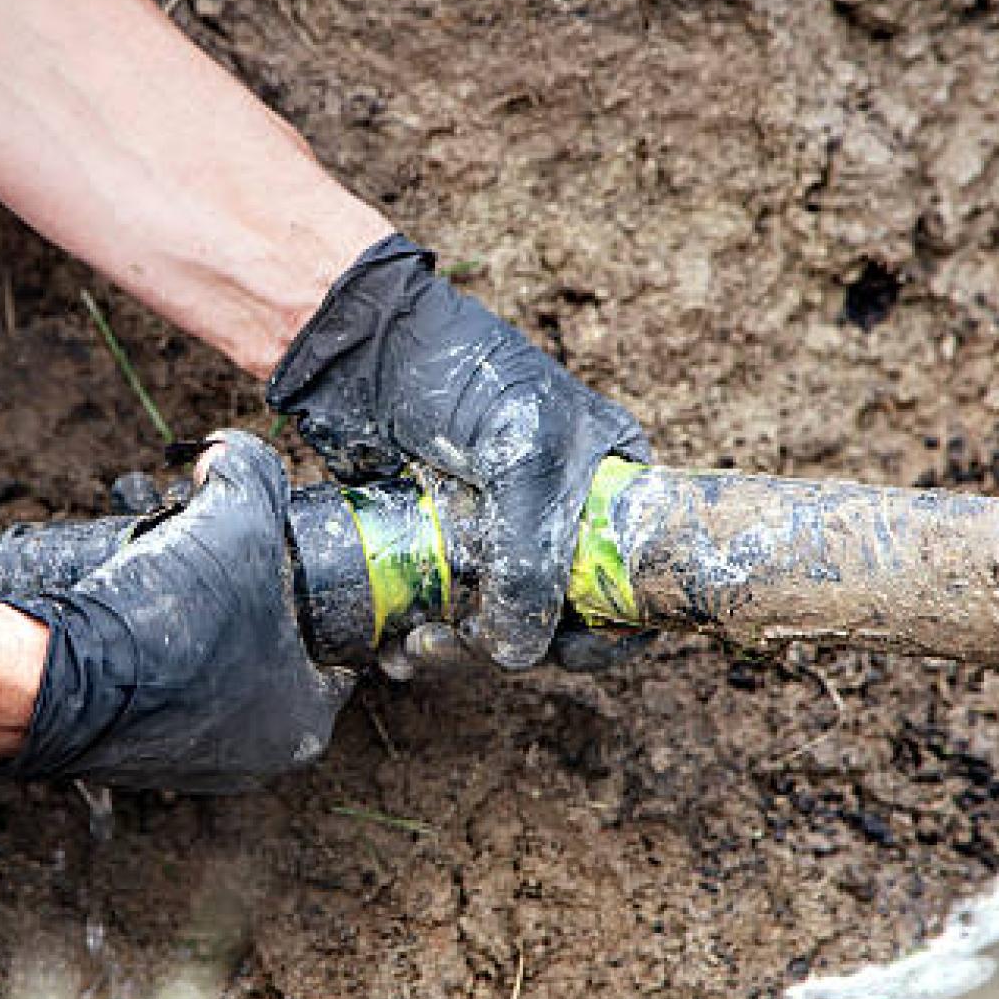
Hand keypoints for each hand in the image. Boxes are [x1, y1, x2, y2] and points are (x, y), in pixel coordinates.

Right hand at [1, 431, 352, 789]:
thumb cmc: (167, 619)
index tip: (289, 558)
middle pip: (271, 655)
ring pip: (214, 673)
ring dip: (199, 628)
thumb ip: (252, 472)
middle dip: (249, 602)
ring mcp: (191, 764)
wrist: (55, 678)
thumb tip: (229, 454)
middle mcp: (255, 755)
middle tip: (222, 559)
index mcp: (304, 720)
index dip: (317, 593)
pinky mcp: (133, 757)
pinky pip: (161, 693)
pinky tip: (136, 617)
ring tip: (172, 580)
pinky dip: (154, 656)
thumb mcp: (236, 519)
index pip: (336, 650)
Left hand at [267, 235, 651, 669]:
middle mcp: (562, 517)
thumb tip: (516, 652)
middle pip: (562, 618)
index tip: (565, 651)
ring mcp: (499, 535)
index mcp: (613, 486)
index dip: (611, 632)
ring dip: (461, 651)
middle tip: (461, 643)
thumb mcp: (524, 459)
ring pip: (499, 626)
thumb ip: (533, 558)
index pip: (637, 582)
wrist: (360, 347)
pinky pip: (447, 616)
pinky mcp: (440, 548)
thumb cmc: (460, 376)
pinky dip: (426, 642)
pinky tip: (395, 648)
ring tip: (413, 649)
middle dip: (515, 645)